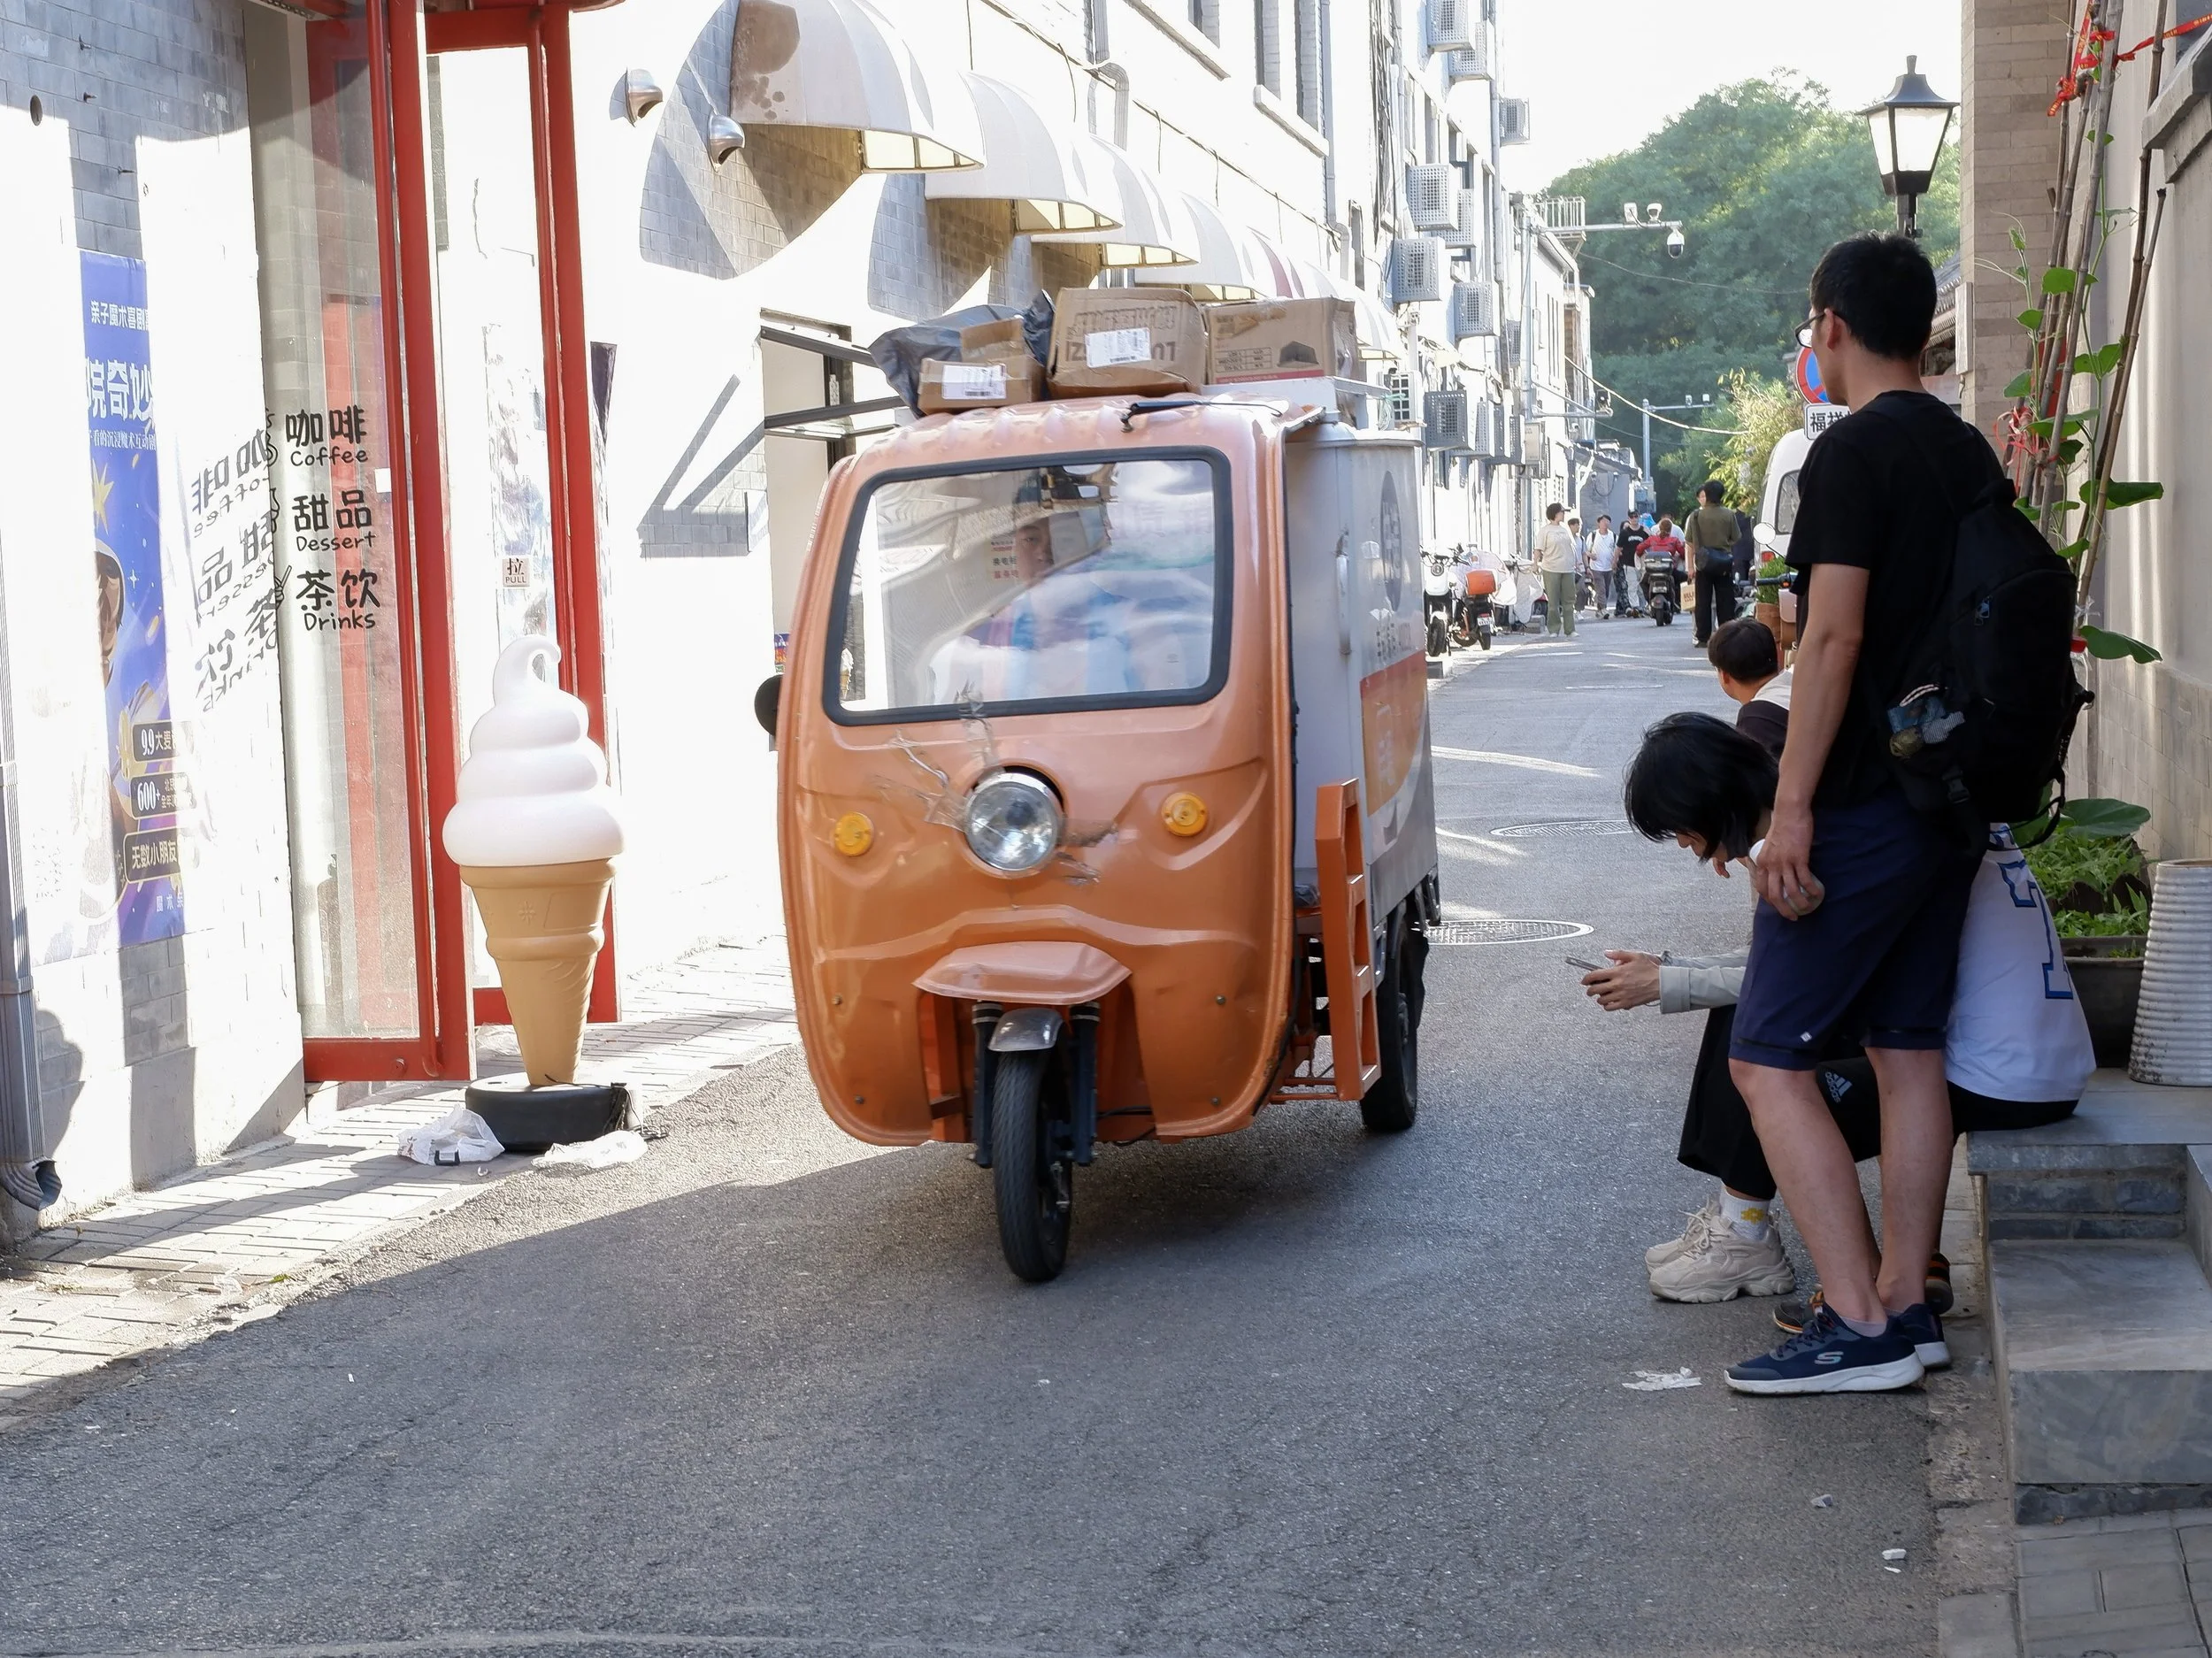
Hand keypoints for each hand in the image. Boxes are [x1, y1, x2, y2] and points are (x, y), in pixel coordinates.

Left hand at [1582, 950, 1660, 1010]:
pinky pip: (1610, 1008)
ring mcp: (1621, 995)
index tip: (1584, 980)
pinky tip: (1609, 1002)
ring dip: (1599, 997)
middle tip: (1590, 989)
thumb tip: (1607, 953)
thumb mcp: (1635, 955)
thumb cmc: (1650, 970)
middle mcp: (1617, 984)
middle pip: (1595, 989)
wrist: (1662, 983)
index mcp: (1617, 972)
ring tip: (1601, 994)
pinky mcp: (1626, 1003)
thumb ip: (1619, 953)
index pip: (1594, 976)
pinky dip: (1607, 1006)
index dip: (1586, 978)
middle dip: (1589, 989)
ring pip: (1601, 1000)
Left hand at [1753, 804, 1825, 919]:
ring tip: (1808, 908)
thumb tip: (1776, 869)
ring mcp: (1785, 862)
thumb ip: (1771, 858)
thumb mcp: (1770, 845)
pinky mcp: (1799, 858)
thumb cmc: (1781, 826)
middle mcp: (1771, 865)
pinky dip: (1812, 889)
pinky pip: (1805, 879)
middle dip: (1783, 909)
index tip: (1778, 906)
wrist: (1789, 813)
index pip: (1762, 888)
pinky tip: (1818, 893)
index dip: (1770, 900)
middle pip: (1775, 895)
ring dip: (1800, 903)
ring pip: (1791, 890)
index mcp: (1762, 862)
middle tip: (1792, 917)